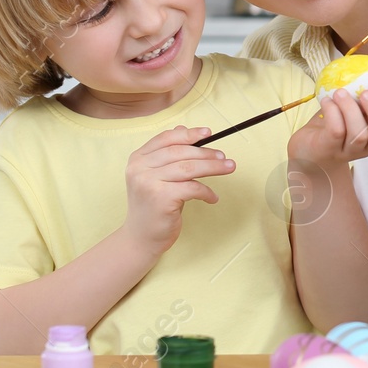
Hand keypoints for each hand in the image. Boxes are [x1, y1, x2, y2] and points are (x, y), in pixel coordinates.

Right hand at [121, 126, 235, 256]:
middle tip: (224, 157)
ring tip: (228, 168)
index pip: (166, 138)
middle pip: (180, 152)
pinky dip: (207, 192)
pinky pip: (192, 188)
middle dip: (206, 153)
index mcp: (138, 158)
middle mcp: (140, 168)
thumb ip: (167, 155)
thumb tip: (182, 129)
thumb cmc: (153, 206)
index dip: (189, 134)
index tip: (208, 133)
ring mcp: (148, 183)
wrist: (141, 237)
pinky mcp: (161, 198)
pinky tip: (212, 198)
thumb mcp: (156, 176)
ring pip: (189, 168)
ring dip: (213, 168)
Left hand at [288, 77, 367, 175]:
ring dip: (351, 109)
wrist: (309, 149)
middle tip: (366, 92)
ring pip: (359, 134)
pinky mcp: (329, 149)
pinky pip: (336, 132)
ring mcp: (349, 150)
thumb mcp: (358, 107)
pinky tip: (326, 101)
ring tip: (340, 92)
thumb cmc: (337, 124)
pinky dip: (332, 112)